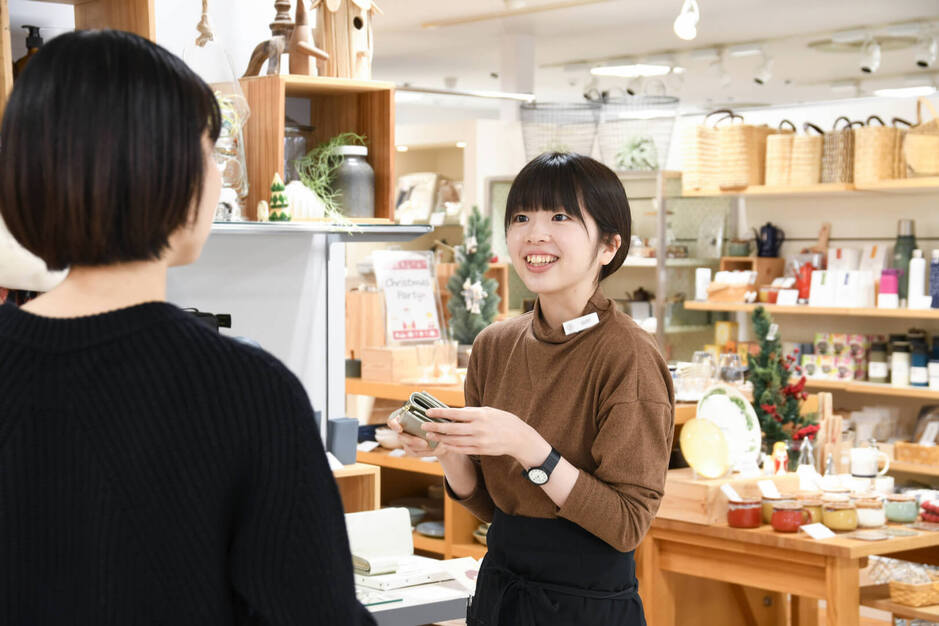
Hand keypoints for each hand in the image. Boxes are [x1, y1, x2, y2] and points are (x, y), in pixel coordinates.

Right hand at [386, 414, 453, 458]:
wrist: (439, 430)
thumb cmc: (434, 417)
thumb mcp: (433, 413)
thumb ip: (431, 413)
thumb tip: (435, 411)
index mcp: (402, 418)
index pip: (391, 421)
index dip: (394, 425)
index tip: (399, 429)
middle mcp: (400, 430)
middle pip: (401, 437)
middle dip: (413, 441)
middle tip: (425, 443)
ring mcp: (404, 441)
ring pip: (409, 447)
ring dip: (422, 448)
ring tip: (435, 447)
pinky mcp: (410, 449)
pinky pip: (415, 453)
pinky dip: (426, 452)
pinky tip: (437, 450)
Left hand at [422, 407, 550, 467]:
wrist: (518, 437)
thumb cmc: (502, 420)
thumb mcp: (488, 411)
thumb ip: (471, 412)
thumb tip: (453, 412)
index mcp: (479, 415)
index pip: (455, 414)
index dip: (440, 413)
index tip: (428, 412)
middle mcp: (478, 428)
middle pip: (451, 429)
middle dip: (435, 427)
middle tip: (423, 426)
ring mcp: (479, 441)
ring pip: (454, 440)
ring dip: (440, 438)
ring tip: (430, 435)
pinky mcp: (481, 450)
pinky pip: (462, 449)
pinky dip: (451, 447)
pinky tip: (443, 443)